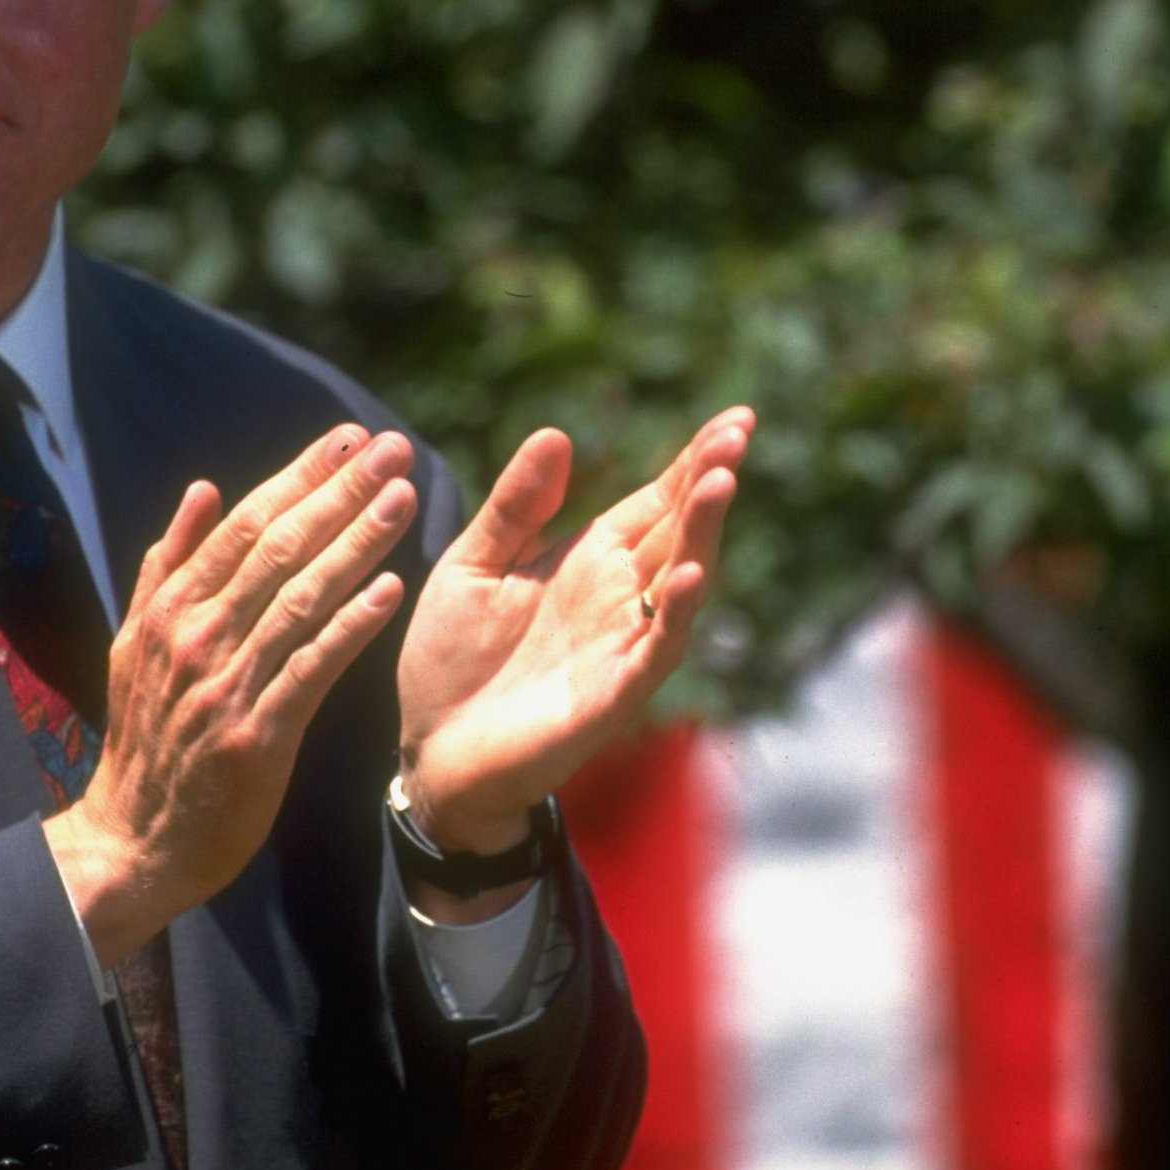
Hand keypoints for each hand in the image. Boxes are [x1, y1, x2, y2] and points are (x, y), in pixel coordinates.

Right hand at [47, 426, 421, 966]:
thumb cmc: (148, 739)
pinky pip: (311, 669)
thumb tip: (204, 490)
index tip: (350, 438)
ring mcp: (225, 684)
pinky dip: (349, 627)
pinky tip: (390, 590)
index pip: (246, 524)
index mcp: (171, 609)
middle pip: (278, 548)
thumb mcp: (138, 644)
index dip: (301, 476)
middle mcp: (196, 636)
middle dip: (339, 492)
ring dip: (355, 544)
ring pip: (299, 598)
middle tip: (391, 448)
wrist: (136, 840)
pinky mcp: (257, 735)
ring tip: (402, 499)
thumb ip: (169, 565)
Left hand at [395, 408, 753, 868]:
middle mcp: (619, 596)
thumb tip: (558, 434)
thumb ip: (516, 508)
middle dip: (709, 479)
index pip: (656, 500)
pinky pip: (655, 648)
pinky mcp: (614, 694)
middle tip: (738, 431)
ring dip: (702, 533)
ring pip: (679, 580)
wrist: (431, 752)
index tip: (736, 417)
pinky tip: (687, 573)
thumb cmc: (453, 660)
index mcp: (591, 558)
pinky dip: (674, 612)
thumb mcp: (472, 565)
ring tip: (720, 481)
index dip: (693, 459)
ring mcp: (623, 644)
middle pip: (678, 528)